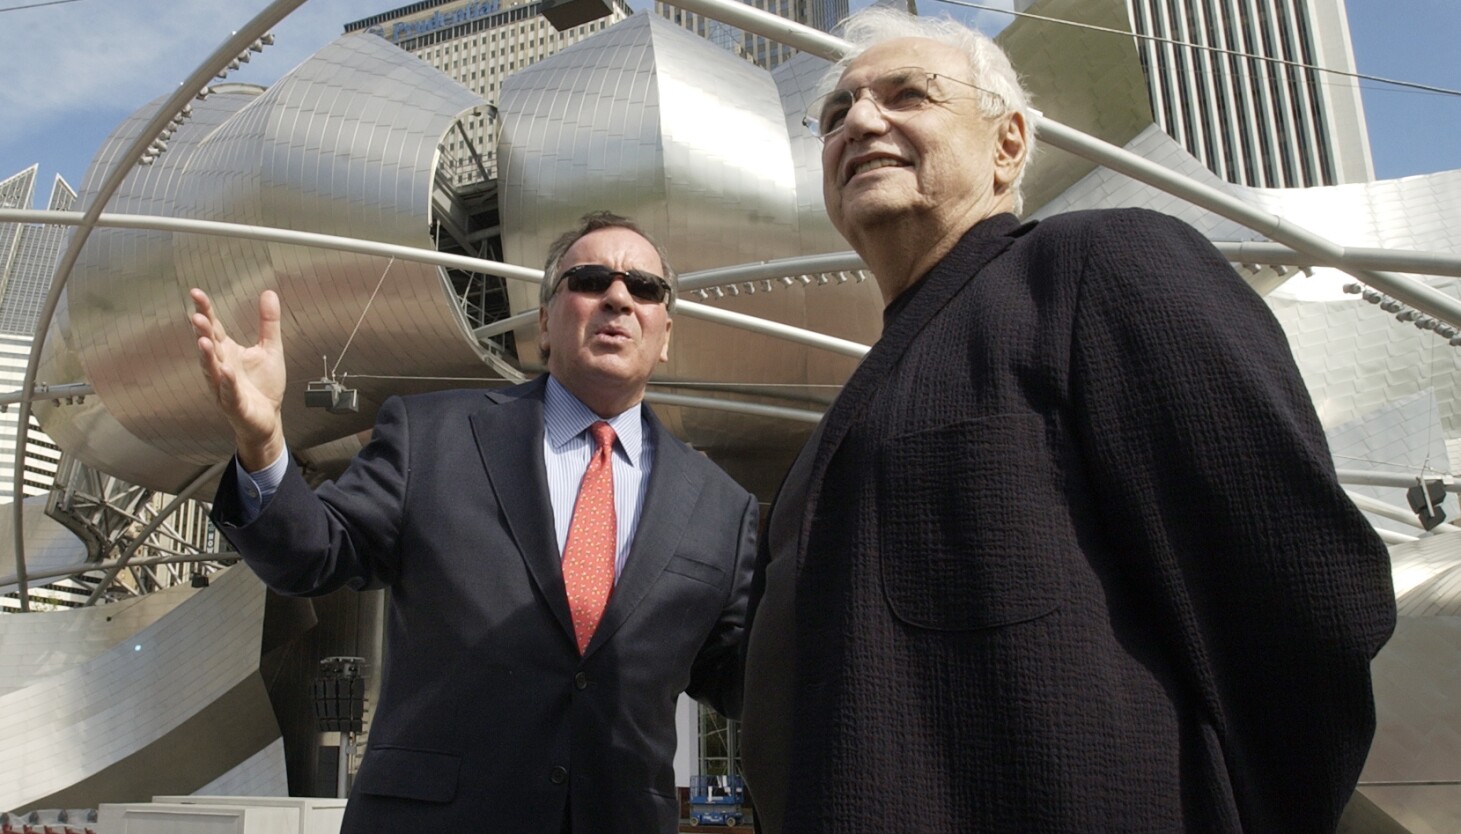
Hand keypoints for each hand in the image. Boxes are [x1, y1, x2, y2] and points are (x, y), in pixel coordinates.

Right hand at [190, 288, 286, 470]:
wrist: (268, 417)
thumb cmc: (264, 384)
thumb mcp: (270, 348)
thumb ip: (268, 322)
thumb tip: (268, 292)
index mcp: (227, 351)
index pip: (213, 327)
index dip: (205, 311)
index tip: (196, 293)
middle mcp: (220, 367)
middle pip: (208, 346)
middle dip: (201, 332)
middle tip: (196, 316)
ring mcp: (224, 386)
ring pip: (211, 370)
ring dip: (207, 356)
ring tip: (203, 341)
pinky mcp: (234, 405)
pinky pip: (229, 392)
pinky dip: (227, 382)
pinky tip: (226, 371)